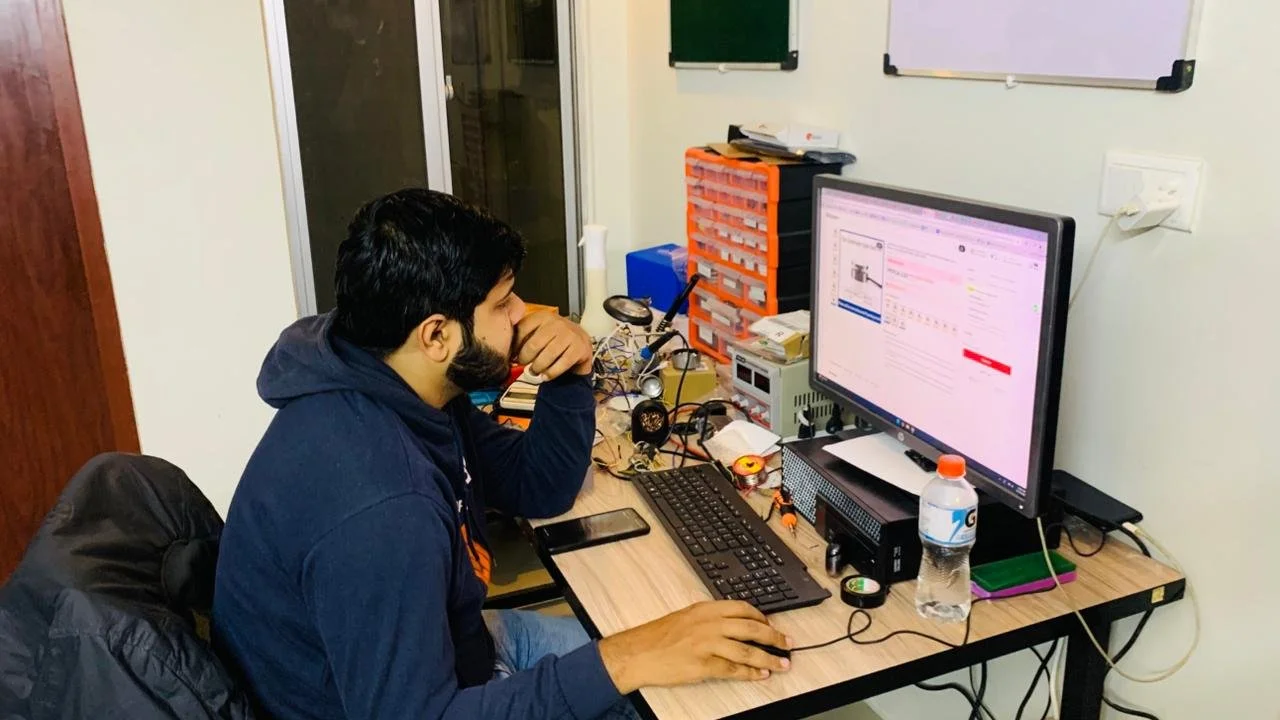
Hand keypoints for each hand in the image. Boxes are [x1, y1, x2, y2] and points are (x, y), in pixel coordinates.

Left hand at [513, 312, 593, 379]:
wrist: (581, 343)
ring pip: (547, 355)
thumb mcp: (540, 332)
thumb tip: (508, 350)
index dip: (515, 345)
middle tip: (524, 364)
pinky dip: (551, 373)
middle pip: (534, 344)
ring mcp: (570, 335)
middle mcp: (557, 323)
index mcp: (543, 316)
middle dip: (526, 358)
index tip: (513, 355)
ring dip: (538, 367)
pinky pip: (562, 363)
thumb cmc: (556, 339)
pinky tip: (546, 376)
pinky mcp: (579, 348)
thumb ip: (525, 337)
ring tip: (535, 371)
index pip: (523, 329)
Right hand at [596, 601, 791, 693]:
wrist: (638, 653)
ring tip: (782, 664)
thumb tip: (731, 623)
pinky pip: (733, 669)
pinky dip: (750, 673)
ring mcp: (707, 644)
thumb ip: (708, 618)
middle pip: (751, 628)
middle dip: (774, 637)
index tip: (771, 625)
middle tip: (788, 644)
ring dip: (768, 658)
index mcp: (706, 609)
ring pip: (747, 650)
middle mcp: (709, 624)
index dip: (761, 617)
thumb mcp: (685, 617)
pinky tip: (761, 675)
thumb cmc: (657, 636)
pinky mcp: (704, 665)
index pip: (743, 608)